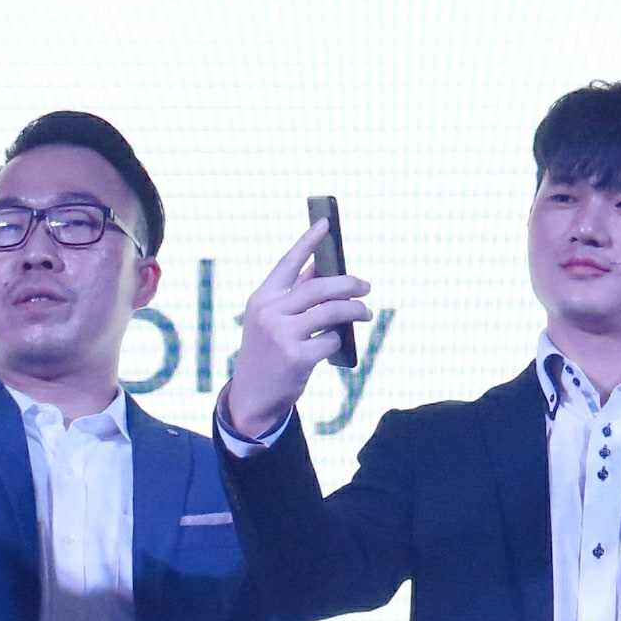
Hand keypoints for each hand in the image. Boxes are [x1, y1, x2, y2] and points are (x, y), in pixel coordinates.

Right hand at [214, 223, 374, 445]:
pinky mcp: (296, 357)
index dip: (308, 241)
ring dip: (355, 310)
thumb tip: (325, 269)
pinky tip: (337, 345)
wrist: (253, 397)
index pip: (288, 262)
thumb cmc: (269, 353)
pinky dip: (339, 341)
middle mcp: (269, 312)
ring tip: (366, 313)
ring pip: (331, 312)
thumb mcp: (272, 320)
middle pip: (319, 287)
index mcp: (262, 298)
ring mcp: (281, 334)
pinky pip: (331, 341)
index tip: (327, 223)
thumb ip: (295, 295)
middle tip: (367, 286)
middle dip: (349, 284)